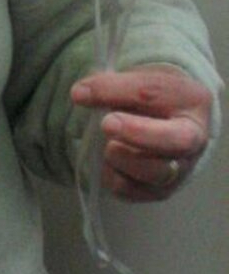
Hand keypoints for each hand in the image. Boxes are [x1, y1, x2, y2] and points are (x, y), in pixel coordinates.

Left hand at [70, 65, 211, 202]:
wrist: (167, 123)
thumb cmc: (152, 100)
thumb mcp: (136, 82)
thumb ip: (110, 86)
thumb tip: (80, 94)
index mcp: (190, 100)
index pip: (155, 92)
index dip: (116, 91)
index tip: (81, 94)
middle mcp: (193, 138)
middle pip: (174, 140)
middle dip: (136, 132)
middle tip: (107, 124)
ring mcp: (180, 168)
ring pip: (156, 173)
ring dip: (123, 158)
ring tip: (108, 146)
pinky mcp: (161, 191)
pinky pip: (133, 191)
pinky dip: (114, 176)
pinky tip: (109, 162)